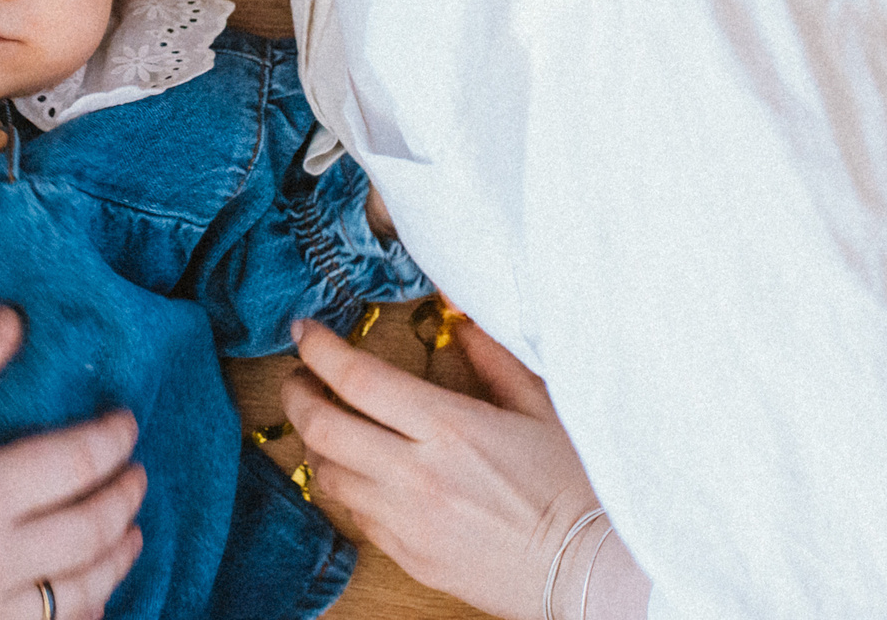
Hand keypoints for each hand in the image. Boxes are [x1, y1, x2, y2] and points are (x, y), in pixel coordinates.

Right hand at [0, 306, 147, 619]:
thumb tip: (13, 321)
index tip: (126, 424)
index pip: (75, 462)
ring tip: (131, 536)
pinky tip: (83, 600)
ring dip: (117, 562)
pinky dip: (78, 618)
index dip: (112, 440)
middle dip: (126, 498)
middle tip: (138, 476)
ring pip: (79, 596)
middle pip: (91, 530)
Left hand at [281, 318, 646, 619]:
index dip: (319, 349)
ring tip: (329, 423)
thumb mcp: (542, 406)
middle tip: (298, 377)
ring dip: (318, 444)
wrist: (591, 571)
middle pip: (322, 427)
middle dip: (296, 394)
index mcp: (449, 427)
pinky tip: (364, 471)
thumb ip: (492, 355)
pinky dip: (348, 486)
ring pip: (329, 475)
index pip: (357, 378)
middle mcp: (417, 474)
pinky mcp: (409, 557)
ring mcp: (408, 521)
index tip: (304, 331)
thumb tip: (458, 315)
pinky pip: (355, 515)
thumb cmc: (576, 486)